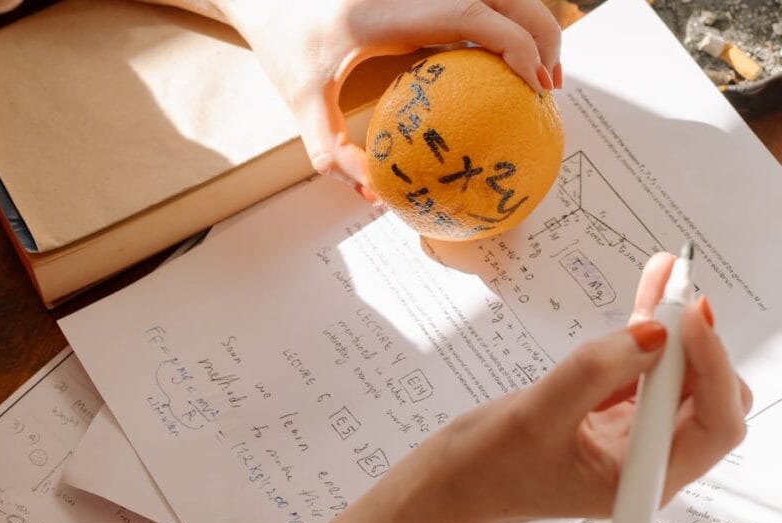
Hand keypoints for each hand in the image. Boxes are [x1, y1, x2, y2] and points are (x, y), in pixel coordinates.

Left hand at [216, 0, 562, 198]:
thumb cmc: (284, 45)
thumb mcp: (300, 100)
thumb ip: (330, 150)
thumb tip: (372, 191)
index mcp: (390, 11)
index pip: (471, 13)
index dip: (514, 43)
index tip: (534, 83)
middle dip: (541, 33)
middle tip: (550, 88)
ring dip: (529, 25)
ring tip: (540, 76)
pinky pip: (476, 2)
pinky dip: (504, 24)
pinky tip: (508, 62)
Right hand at [320, 253, 751, 522]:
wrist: (452, 480)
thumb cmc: (486, 470)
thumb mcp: (536, 416)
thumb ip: (593, 372)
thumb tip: (652, 333)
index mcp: (643, 478)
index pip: (714, 421)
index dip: (712, 364)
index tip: (686, 316)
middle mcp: (648, 459)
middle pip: (706, 394)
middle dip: (695, 341)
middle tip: (673, 294)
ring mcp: (632, 435)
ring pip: (677, 375)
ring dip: (673, 327)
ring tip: (666, 279)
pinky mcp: (612, 412)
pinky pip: (643, 367)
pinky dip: (647, 331)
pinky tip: (648, 296)